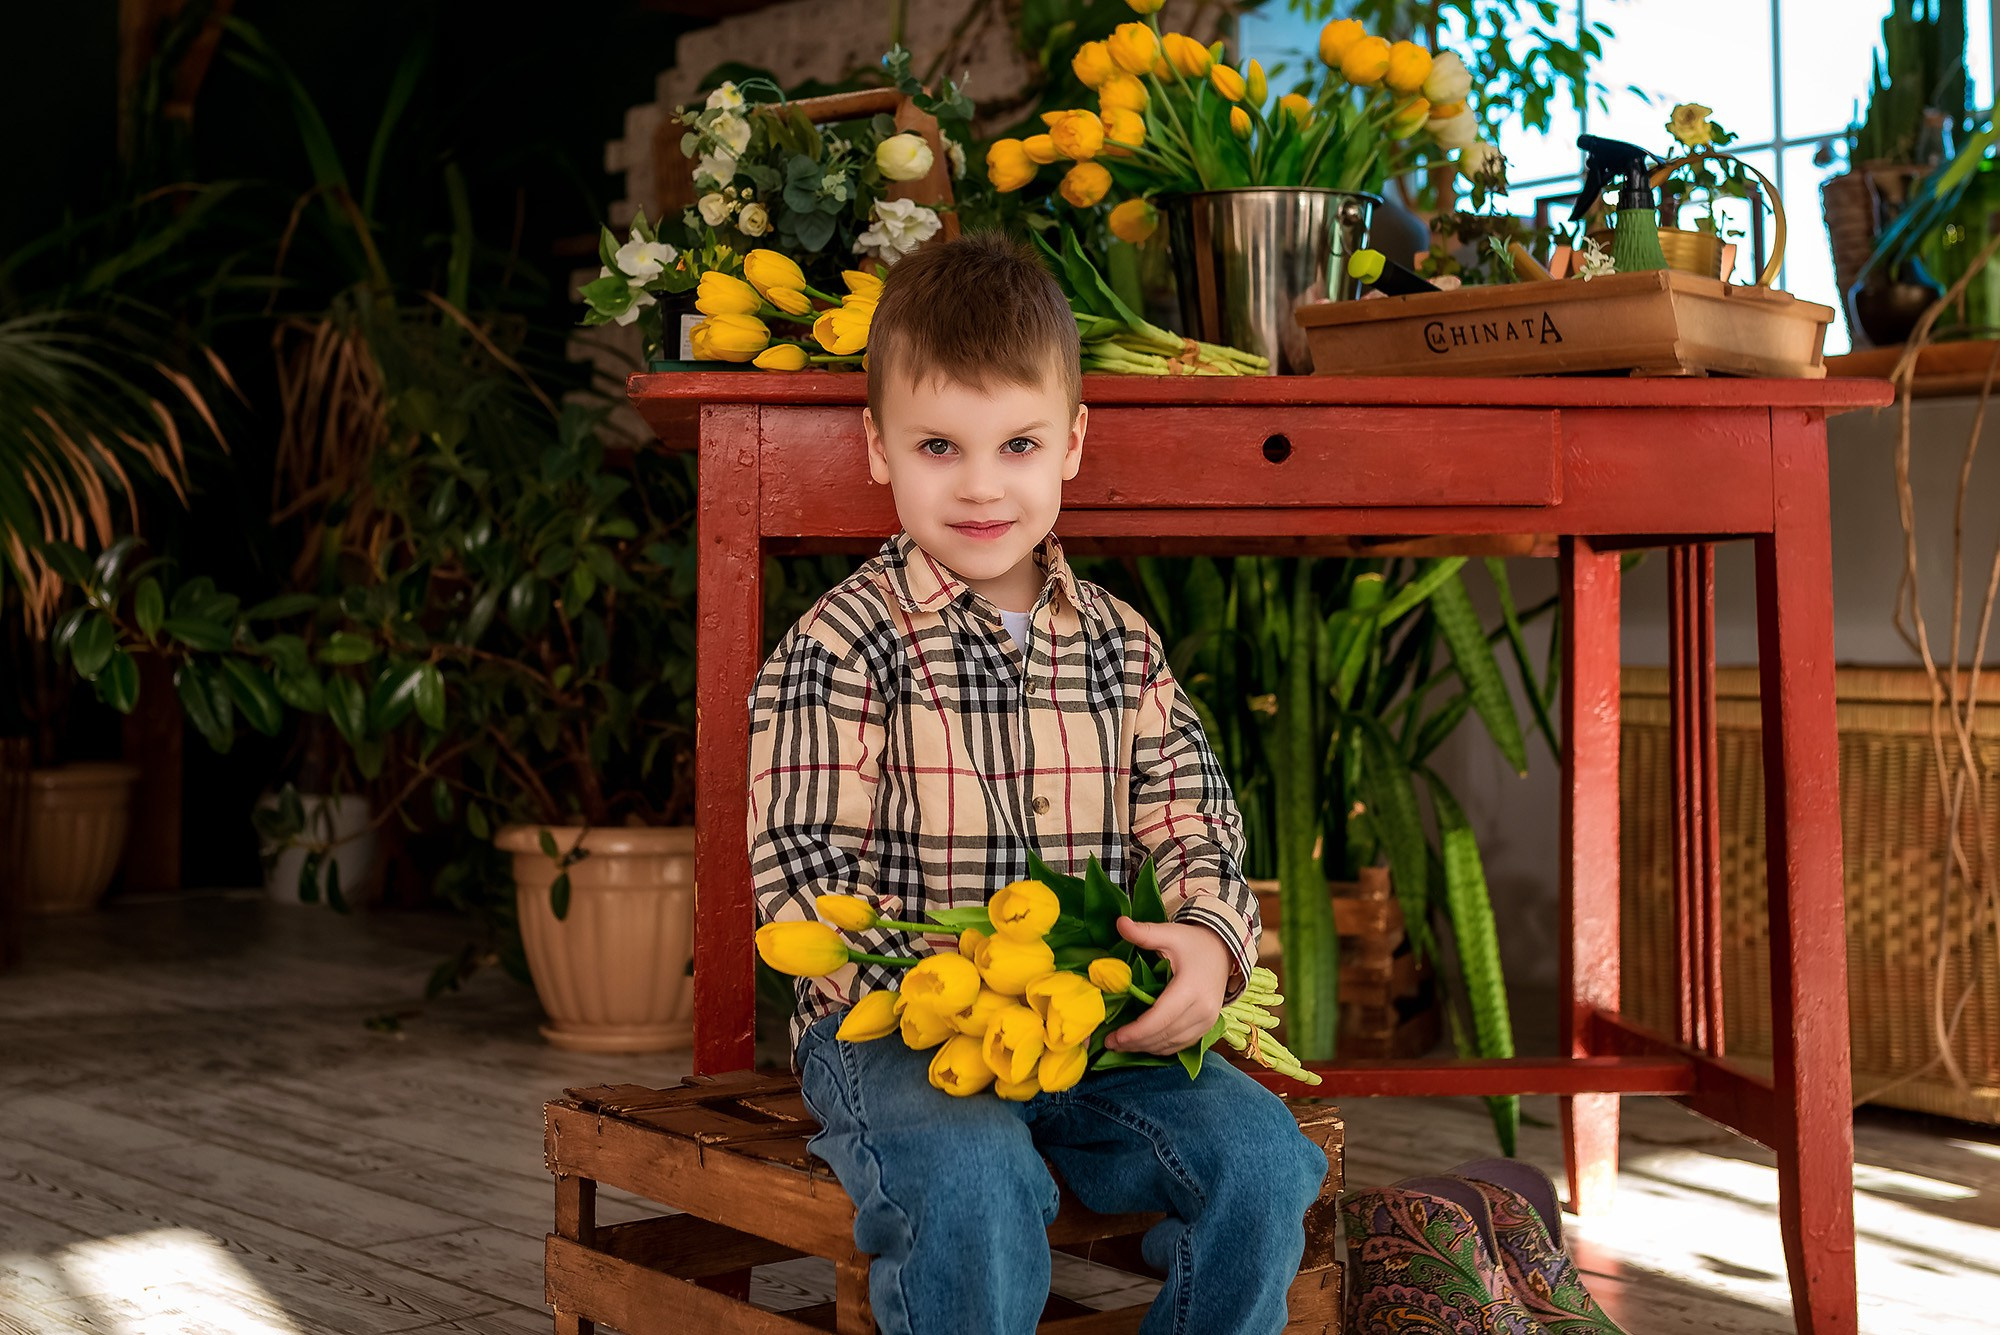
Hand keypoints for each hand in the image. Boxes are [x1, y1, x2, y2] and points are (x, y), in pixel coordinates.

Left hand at [1103, 916, 1230, 1054]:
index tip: (1113, 1037)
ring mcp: (1207, 1021)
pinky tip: (1143, 1044)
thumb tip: (1119, 923)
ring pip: (1172, 1044)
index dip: (1135, 1032)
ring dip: (1146, 1048)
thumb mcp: (1170, 934)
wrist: (1224, 950)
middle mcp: (1203, 1010)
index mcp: (1191, 988)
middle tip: (1110, 1043)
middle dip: (1135, 1043)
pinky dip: (1160, 1048)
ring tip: (1122, 1045)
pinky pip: (1181, 1045)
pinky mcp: (1207, 1027)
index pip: (1159, 1019)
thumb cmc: (1194, 943)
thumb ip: (1144, 933)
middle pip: (1164, 1036)